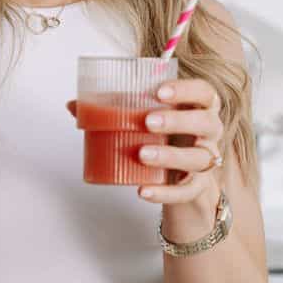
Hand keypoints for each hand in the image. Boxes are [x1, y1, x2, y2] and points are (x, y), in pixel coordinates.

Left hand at [66, 77, 224, 206]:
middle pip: (207, 123)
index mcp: (198, 109)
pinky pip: (186, 191)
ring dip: (170, 155)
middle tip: (148, 121)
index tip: (160, 91)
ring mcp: (205, 161)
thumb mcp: (143, 121)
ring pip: (199, 158)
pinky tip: (143, 190)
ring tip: (142, 154)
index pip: (205, 92)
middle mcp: (209, 133)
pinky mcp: (197, 188)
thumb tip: (73, 105)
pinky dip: (165, 193)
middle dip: (178, 120)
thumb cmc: (164, 139)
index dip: (186, 90)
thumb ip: (114, 109)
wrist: (182, 180)